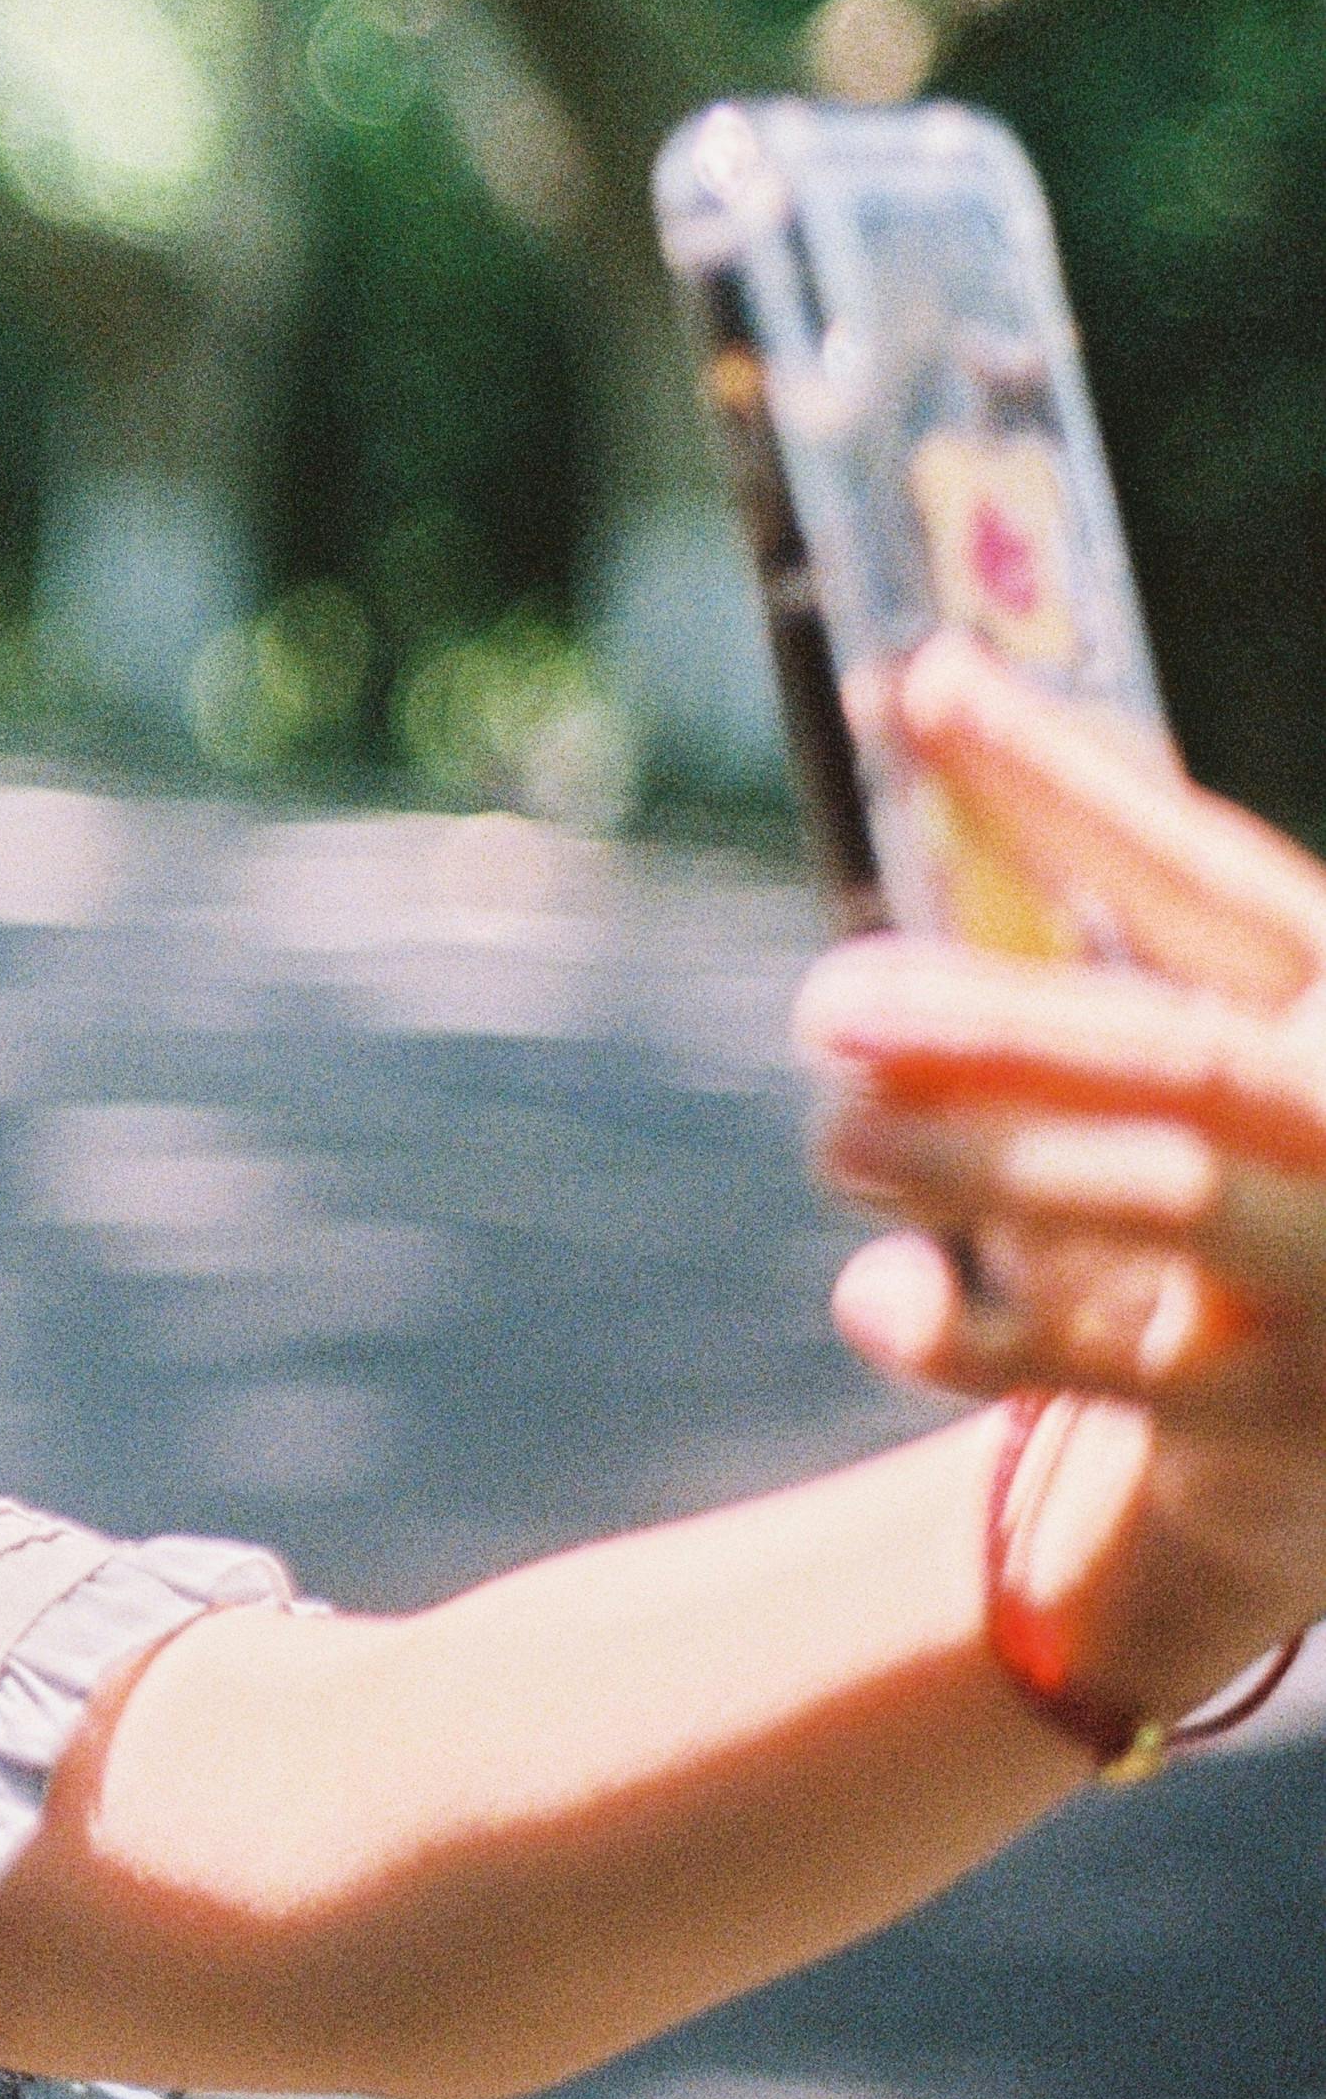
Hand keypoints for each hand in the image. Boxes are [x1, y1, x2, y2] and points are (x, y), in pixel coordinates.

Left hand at [795, 635, 1325, 1719]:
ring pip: (1154, 1200)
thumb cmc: (1242, 1163)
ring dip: (967, 1161)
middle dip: (997, 1024)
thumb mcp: (1202, 1020)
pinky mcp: (1273, 1420)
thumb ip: (1090, 886)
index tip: (921, 682)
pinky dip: (959, 1327)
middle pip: (1182, 1058)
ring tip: (835, 1138)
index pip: (1211, 872)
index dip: (1063, 781)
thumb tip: (919, 678)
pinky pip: (1096, 1367)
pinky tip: (869, 1291)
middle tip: (824, 1004)